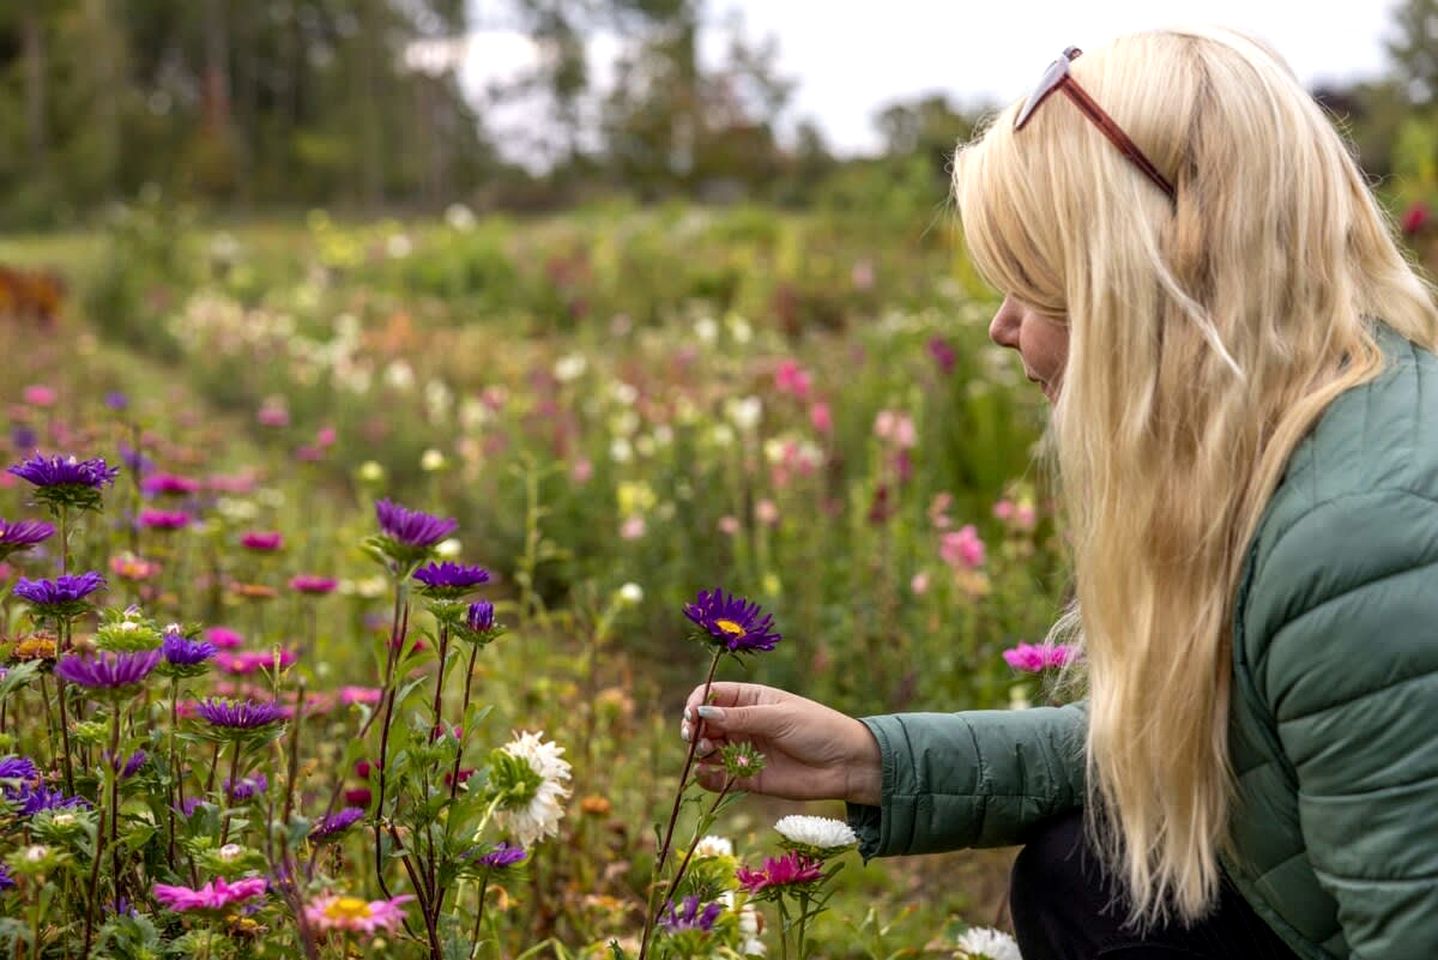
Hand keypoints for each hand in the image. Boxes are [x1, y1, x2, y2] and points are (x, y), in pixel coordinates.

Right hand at [681, 682, 881, 805]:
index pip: (712, 695)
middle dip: (695, 730)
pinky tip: (706, 775)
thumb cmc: (818, 729)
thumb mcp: (780, 717)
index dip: (697, 703)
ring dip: (700, 752)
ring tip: (707, 753)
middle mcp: (744, 723)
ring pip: (708, 750)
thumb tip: (703, 712)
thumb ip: (742, 717)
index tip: (693, 716)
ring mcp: (745, 751)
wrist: (847, 764)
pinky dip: (708, 778)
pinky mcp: (749, 778)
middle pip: (705, 723)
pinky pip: (719, 778)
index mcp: (751, 699)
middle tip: (697, 739)